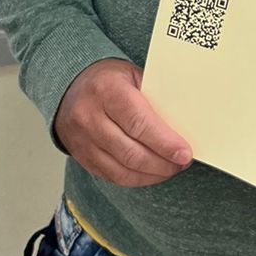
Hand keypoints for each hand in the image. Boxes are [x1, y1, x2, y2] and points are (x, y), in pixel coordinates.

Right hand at [54, 59, 191, 187]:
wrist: (70, 88)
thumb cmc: (109, 81)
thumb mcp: (133, 76)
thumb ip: (155, 97)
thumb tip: (185, 123)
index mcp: (107, 90)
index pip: (139, 122)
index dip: (164, 142)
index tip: (184, 153)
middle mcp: (89, 117)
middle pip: (131, 151)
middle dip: (163, 163)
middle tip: (182, 162)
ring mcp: (82, 140)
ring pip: (122, 169)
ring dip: (152, 174)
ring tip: (171, 169)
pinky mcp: (81, 157)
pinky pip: (112, 176)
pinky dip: (136, 179)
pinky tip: (151, 173)